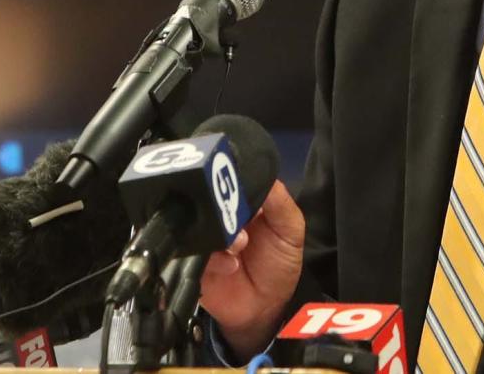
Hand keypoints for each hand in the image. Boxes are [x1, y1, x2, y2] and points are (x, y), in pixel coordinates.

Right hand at [200, 180, 304, 358]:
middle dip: (223, 207)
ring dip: (221, 236)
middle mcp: (219, 216)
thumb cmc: (278, 262)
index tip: (236, 183)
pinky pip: (193, 254)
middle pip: (209, 200)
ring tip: (240, 245)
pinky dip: (214, 259)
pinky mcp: (193, 263)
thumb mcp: (290, 229)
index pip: (229, 178)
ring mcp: (204, 239)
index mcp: (240, 201)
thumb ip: (280, 202)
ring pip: (200, 226)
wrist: (265, 309)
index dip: (232, 178)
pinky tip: (232, 265)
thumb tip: (263, 173)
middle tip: (240, 222)